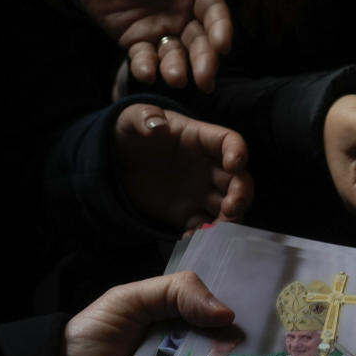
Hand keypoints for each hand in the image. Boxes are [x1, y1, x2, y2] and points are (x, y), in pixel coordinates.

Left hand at [74, 0, 240, 92]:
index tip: (223, 46)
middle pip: (200, 42)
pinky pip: (144, 57)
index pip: (215, 15)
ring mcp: (161, 31)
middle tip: (204, 80)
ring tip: (175, 79)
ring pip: (175, 54)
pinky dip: (146, 67)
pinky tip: (146, 74)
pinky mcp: (136, 42)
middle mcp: (184, 15)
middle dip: (204, 61)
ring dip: (177, 68)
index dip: (220, 30)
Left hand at [114, 103, 253, 232]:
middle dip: (241, 193)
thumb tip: (158, 126)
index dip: (238, 152)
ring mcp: (201, 191)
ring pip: (228, 206)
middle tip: (231, 207)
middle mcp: (209, 166)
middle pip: (239, 179)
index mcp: (201, 139)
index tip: (234, 164)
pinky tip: (192, 239)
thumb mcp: (131, 118)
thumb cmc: (128, 133)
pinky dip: (203, 235)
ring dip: (230, 218)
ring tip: (218, 229)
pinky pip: (203, 225)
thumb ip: (145, 117)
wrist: (114, 162)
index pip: (230, 142)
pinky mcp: (187, 213)